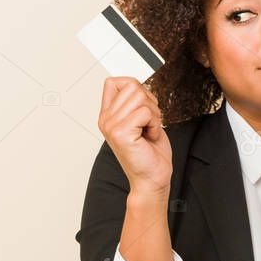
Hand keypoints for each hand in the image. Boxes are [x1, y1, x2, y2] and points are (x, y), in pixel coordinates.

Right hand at [97, 76, 171, 197]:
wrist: (152, 179)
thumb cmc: (150, 152)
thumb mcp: (141, 120)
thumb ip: (134, 101)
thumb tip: (138, 84)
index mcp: (108, 115)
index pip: (114, 81)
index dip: (135, 88)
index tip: (143, 109)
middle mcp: (106, 119)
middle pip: (132, 85)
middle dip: (150, 103)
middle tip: (148, 124)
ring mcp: (111, 126)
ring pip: (140, 97)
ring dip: (153, 114)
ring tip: (149, 130)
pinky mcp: (120, 133)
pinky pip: (145, 112)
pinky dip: (155, 124)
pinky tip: (150, 137)